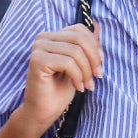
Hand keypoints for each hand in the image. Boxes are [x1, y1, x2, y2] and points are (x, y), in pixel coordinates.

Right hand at [19, 23, 102, 137]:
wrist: (43, 111)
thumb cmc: (59, 90)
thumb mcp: (79, 64)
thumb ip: (85, 45)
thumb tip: (98, 25)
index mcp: (51, 36)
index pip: (79, 30)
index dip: (94, 46)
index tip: (99, 66)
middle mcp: (42, 38)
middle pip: (79, 38)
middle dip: (93, 58)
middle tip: (97, 76)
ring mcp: (38, 48)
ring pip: (75, 51)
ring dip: (86, 71)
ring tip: (87, 85)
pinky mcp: (37, 60)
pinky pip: (68, 62)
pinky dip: (78, 76)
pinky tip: (78, 87)